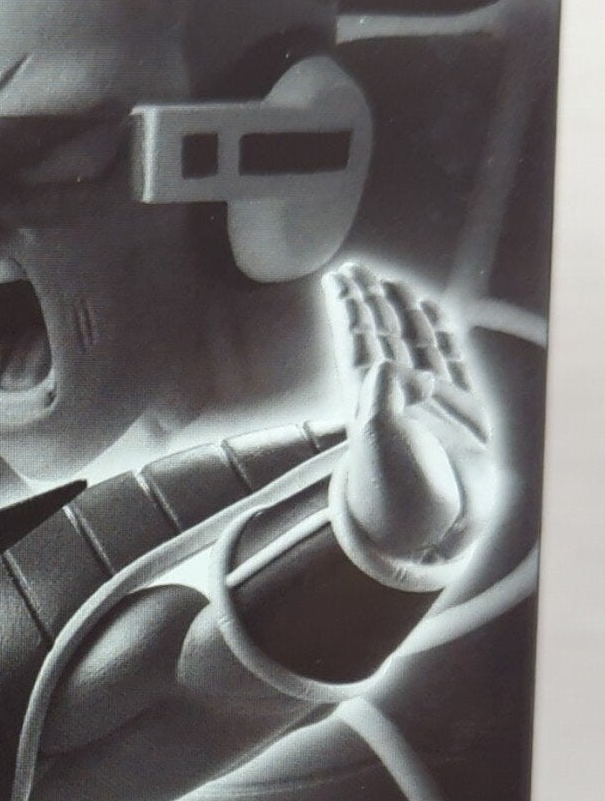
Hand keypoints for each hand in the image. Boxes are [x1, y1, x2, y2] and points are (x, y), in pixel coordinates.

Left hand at [324, 264, 494, 588]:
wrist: (436, 530)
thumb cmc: (398, 499)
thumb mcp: (379, 450)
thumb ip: (378, 406)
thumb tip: (383, 365)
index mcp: (371, 400)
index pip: (358, 343)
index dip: (350, 311)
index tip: (338, 279)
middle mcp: (399, 395)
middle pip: (382, 336)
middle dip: (370, 303)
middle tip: (356, 270)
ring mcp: (431, 398)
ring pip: (414, 343)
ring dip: (401, 313)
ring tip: (389, 283)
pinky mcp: (461, 407)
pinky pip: (449, 360)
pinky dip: (440, 334)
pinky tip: (432, 312)